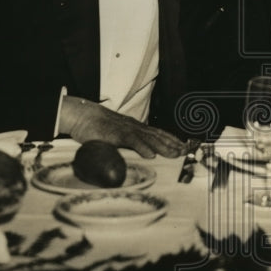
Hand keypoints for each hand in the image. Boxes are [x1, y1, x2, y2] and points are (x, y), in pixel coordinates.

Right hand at [58, 96, 185, 157]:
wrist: (84, 115)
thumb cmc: (99, 127)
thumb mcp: (118, 134)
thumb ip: (129, 142)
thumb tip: (139, 153)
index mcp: (136, 128)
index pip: (159, 133)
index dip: (172, 140)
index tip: (184, 147)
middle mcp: (135, 127)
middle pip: (158, 136)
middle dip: (173, 144)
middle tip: (186, 152)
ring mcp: (127, 130)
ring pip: (149, 139)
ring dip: (163, 147)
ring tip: (175, 154)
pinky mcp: (116, 134)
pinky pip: (131, 141)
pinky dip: (142, 147)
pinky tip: (150, 155)